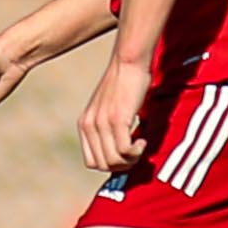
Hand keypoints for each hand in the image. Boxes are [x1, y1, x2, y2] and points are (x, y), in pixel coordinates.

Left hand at [75, 55, 156, 177]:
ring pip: (113, 162)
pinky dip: (137, 151)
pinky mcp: (117, 120)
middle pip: (102, 166)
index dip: (110, 164)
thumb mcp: (107, 109)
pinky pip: (124, 151)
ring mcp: (102, 123)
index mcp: (84, 124)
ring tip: (140, 145)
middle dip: (122, 165)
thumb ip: (106, 129)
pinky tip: (143, 139)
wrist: (128, 62)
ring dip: (131, 159)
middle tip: (135, 153)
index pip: (91, 162)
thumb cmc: (123, 84)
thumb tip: (118, 154)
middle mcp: (89, 126)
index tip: (124, 155)